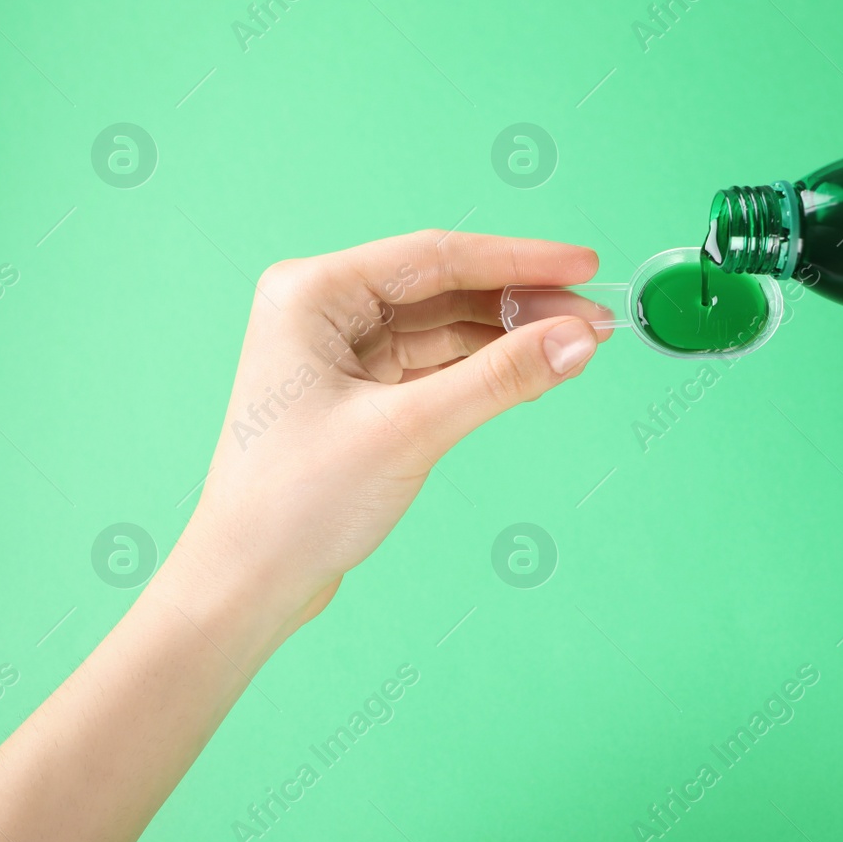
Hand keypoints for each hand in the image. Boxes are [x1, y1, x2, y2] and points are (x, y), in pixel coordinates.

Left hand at [176, 229, 602, 627]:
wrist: (248, 584)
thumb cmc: (296, 504)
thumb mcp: (410, 430)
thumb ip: (500, 379)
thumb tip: (577, 339)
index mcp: (312, 292)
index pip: (436, 256)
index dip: (519, 260)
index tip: (584, 266)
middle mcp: (323, 309)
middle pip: (446, 287)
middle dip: (523, 302)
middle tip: (594, 317)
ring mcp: (341, 351)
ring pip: (447, 325)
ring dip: (510, 335)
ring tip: (577, 345)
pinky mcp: (360, 392)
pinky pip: (438, 363)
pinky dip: (486, 368)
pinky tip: (534, 372)